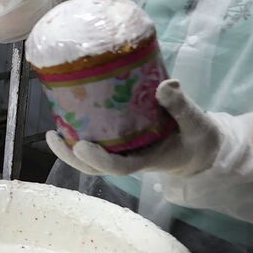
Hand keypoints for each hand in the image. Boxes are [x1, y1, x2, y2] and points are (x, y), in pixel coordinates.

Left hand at [45, 80, 221, 176]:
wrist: (200, 148)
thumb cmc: (197, 138)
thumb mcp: (196, 123)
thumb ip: (181, 106)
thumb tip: (166, 85)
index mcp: (147, 160)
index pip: (118, 167)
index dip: (98, 159)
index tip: (81, 145)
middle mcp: (130, 158)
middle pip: (95, 168)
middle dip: (72, 156)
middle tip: (53, 135)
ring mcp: (123, 152)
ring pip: (91, 160)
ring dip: (69, 148)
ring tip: (53, 131)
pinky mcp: (121, 142)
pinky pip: (97, 143)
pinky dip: (81, 134)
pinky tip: (68, 118)